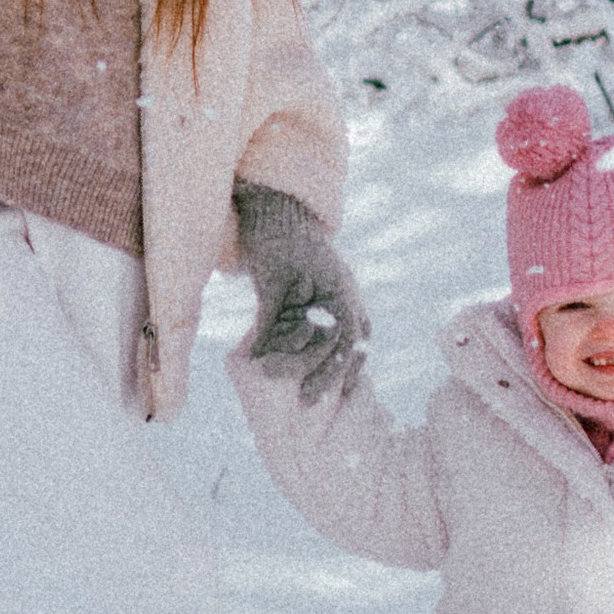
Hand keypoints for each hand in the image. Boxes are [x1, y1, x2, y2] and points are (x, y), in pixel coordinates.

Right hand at [235, 183, 366, 405]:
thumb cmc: (295, 255)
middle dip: (326, 374)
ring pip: (307, 328)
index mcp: (349, 290)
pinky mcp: (280, 271)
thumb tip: (323, 351)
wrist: (275, 211)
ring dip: (291, 358)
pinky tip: (253, 355)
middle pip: (340, 337)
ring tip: (273, 377)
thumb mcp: (321, 283)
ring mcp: (309, 278)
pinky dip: (264, 337)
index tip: (342, 397)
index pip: (360, 336)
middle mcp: (337, 285)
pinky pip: (273, 312)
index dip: (352, 369)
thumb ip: (327, 314)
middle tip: (310, 403)